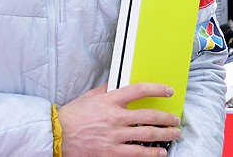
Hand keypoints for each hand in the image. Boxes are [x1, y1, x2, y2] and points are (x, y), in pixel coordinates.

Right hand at [58, 82, 180, 156]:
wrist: (57, 136)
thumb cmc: (72, 116)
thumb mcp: (89, 97)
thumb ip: (106, 90)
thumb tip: (118, 83)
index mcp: (110, 100)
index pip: (139, 90)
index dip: (157, 89)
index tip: (168, 91)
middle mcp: (115, 118)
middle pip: (149, 116)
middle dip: (167, 118)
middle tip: (175, 119)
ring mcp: (115, 137)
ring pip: (148, 135)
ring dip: (165, 135)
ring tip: (174, 135)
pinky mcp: (112, 153)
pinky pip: (138, 154)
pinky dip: (152, 154)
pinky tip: (159, 153)